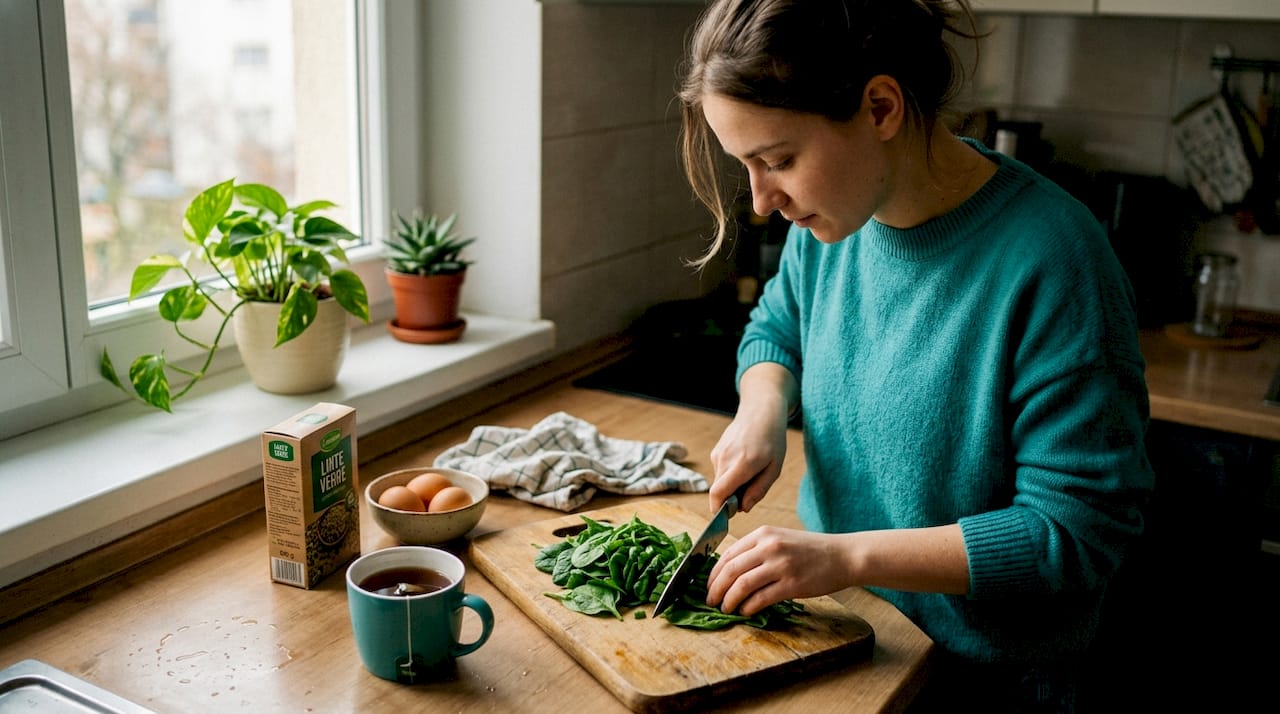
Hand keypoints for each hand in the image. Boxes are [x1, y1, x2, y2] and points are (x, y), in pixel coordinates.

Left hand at [706, 527, 855, 615]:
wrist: (842, 556)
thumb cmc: (810, 550)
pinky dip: (748, 607)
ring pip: (742, 584)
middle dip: (716, 588)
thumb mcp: (780, 539)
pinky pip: (761, 598)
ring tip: (726, 608)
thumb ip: (756, 550)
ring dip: (729, 600)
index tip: (708, 586)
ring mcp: (781, 565)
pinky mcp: (792, 584)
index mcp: (763, 534)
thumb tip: (729, 571)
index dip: (713, 573)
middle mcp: (770, 546)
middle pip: (731, 570)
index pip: (728, 554)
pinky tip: (745, 611)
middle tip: (710, 601)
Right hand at [708, 408, 786, 512]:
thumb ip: (758, 490)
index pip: (718, 493)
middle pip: (719, 490)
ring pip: (720, 481)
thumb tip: (743, 508)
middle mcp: (726, 458)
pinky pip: (720, 470)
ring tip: (750, 472)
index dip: (718, 509)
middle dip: (730, 499)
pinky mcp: (716, 451)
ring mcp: (719, 453)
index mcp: (742, 464)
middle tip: (749, 493)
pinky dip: (730, 474)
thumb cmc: (772, 440)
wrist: (760, 412)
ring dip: (731, 485)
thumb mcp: (774, 468)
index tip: (725, 517)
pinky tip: (744, 462)